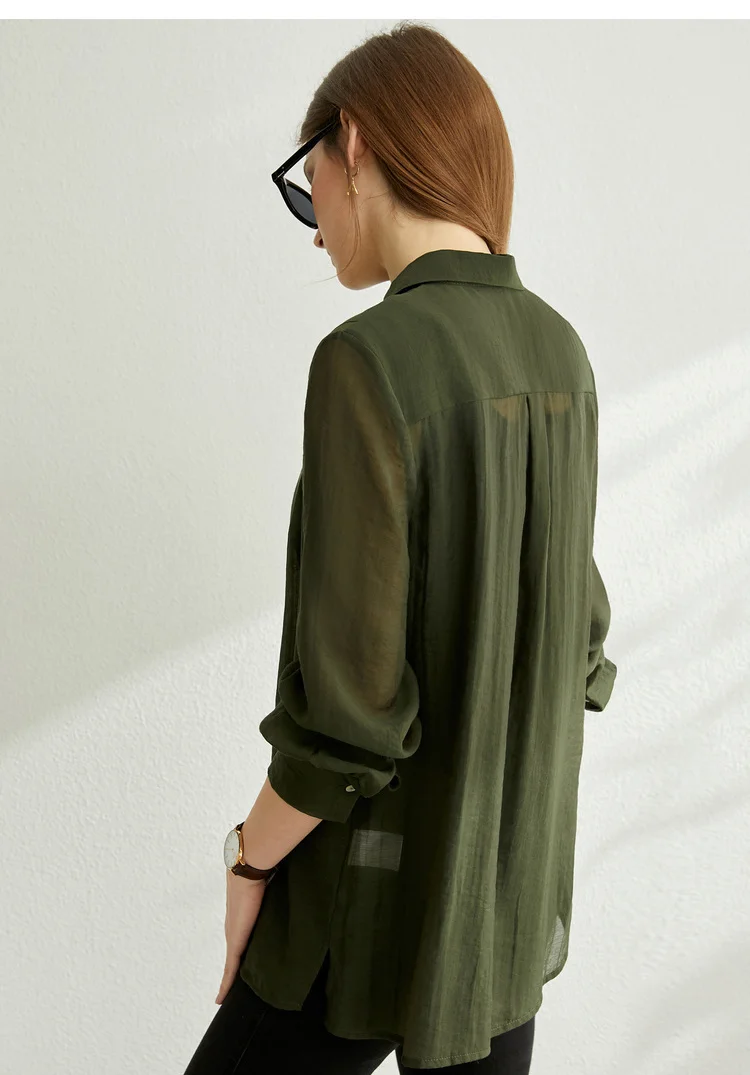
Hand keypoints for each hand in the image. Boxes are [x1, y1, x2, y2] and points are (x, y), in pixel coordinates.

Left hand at [215, 870, 267, 1003]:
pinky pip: (229, 969)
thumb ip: (278, 893)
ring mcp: (233, 936)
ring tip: (229, 997)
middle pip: (234, 956)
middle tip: (235, 988)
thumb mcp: (272, 887)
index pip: (241, 940)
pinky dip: (226, 984)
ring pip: (231, 965)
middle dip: (234, 971)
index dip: (241, 953)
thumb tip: (291, 885)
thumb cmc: (263, 871)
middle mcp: (234, 928)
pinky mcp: (235, 942)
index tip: (242, 966)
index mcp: (243, 916)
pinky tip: (221, 998)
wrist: (249, 868)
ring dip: (230, 980)